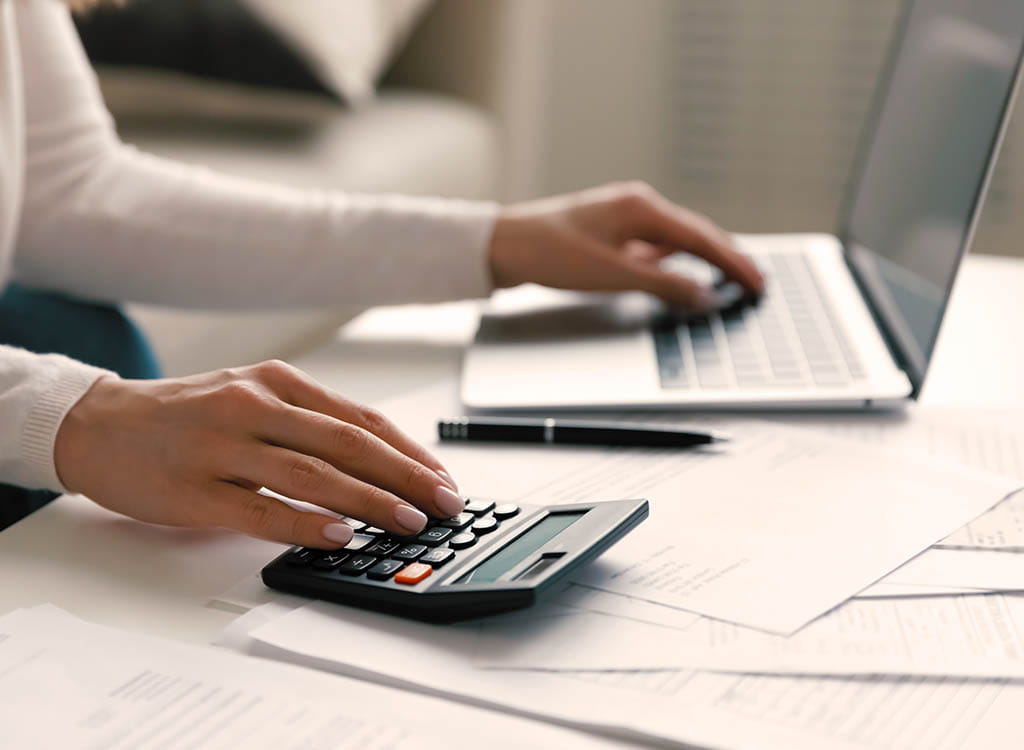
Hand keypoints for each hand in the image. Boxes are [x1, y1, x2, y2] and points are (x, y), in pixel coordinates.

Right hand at [53, 361, 464, 548]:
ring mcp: (223, 447)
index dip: (410, 452)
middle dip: (406, 478)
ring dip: (369, 501)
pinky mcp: (194, 490)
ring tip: (408, 523)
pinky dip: (305, 524)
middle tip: (445, 505)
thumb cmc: (187, 415)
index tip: (444, 479)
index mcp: (277, 381)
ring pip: (312, 475)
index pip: (361, 420)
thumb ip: (308, 423)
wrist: (98, 425)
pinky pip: (260, 510)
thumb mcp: (252, 396)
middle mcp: (255, 405)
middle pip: (348, 444)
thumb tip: (380, 463)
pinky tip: (339, 536)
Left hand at [488, 181, 763, 307]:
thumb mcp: (614, 276)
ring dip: (700, 259)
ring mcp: (623, 216)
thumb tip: (707, 296)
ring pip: (675, 239)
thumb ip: (665, 286)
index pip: (702, 237)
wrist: (504, 245)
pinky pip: (653, 244)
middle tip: (754, 283)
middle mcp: (637, 205)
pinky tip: (675, 273)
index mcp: (643, 208)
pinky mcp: (609, 230)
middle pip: (694, 233)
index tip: (759, 283)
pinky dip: (672, 260)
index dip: (734, 263)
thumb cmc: (552, 254)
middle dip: (726, 258)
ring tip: (727, 280)